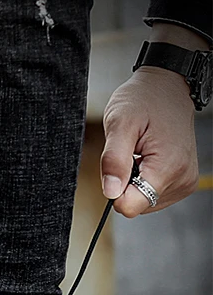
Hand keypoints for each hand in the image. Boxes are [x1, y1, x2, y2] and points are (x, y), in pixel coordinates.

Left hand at [101, 24, 205, 217]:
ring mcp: (185, 180)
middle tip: (130, 154)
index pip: (131, 206)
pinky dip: (144, 179)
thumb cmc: (144, 100)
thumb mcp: (120, 123)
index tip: (117, 166)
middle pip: (137, 205)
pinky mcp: (183, 180)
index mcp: (168, 167)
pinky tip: (147, 157)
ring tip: (140, 152)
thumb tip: (110, 192)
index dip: (114, 191)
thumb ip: (113, 160)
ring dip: (134, 181)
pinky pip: (153, 194)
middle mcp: (182, 178)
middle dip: (125, 183)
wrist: (167, 87)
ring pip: (144, 201)